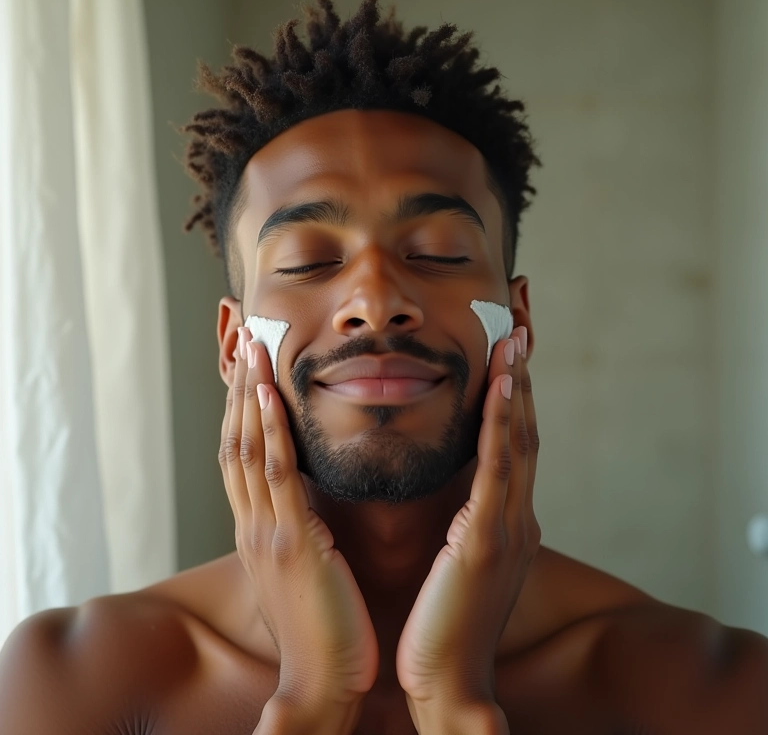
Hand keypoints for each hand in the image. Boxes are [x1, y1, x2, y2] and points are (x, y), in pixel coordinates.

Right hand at [219, 328, 378, 718]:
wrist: (324, 682)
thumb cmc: (323, 626)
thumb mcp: (303, 568)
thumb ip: (299, 530)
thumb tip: (307, 501)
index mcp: (259, 530)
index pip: (242, 457)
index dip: (242, 410)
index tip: (249, 370)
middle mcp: (253, 524)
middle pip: (234, 442)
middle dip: (238, 390)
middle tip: (242, 341)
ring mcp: (267, 532)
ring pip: (245, 449)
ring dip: (247, 395)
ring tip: (250, 349)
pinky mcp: (292, 543)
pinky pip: (275, 477)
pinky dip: (267, 432)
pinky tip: (268, 396)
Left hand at [396, 327, 539, 711]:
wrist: (447, 680)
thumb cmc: (446, 621)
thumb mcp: (462, 559)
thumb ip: (468, 521)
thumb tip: (461, 490)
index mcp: (507, 521)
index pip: (515, 444)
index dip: (515, 397)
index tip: (509, 354)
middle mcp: (517, 517)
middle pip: (525, 432)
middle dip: (523, 379)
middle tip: (521, 328)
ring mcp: (507, 528)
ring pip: (518, 441)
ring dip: (518, 387)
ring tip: (515, 339)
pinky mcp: (488, 541)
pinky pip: (498, 469)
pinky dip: (503, 424)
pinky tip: (501, 386)